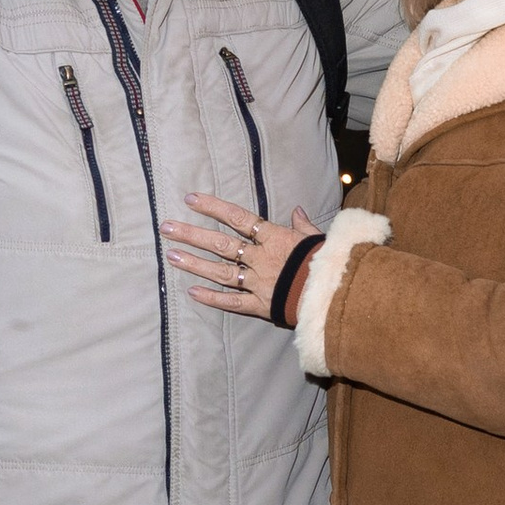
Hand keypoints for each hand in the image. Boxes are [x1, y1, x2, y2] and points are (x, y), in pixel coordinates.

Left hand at [164, 190, 321, 317]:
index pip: (238, 218)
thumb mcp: (319, 238)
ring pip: (221, 272)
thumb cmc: (331, 263)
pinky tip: (192, 293)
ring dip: (195, 264)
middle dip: (192, 235)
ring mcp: (258, 282)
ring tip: (172, 256)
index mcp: (275, 238)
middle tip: (167, 228)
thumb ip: (303, 226)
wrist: (338, 295)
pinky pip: (232, 302)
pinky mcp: (260, 305)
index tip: (190, 199)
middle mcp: (261, 258)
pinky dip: (212, 298)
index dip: (213, 208)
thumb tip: (296, 211)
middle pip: (221, 244)